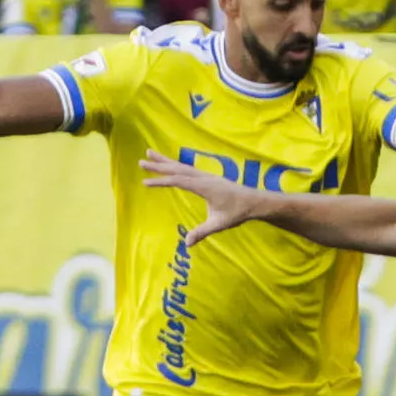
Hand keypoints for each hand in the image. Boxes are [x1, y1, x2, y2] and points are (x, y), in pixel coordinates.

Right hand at [140, 149, 262, 245]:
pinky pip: (188, 168)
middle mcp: (203, 177)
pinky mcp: (208, 177)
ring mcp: (206, 175)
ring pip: (182, 165)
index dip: (160, 181)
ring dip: (165, 160)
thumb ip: (202, 232)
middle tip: (141, 160)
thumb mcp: (219, 224)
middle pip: (177, 168)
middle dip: (158, 165)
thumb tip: (187, 244)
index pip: (178, 181)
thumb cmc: (237, 212)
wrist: (253, 201)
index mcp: (204, 186)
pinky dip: (176, 164)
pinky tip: (170, 164)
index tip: (145, 182)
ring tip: (150, 152)